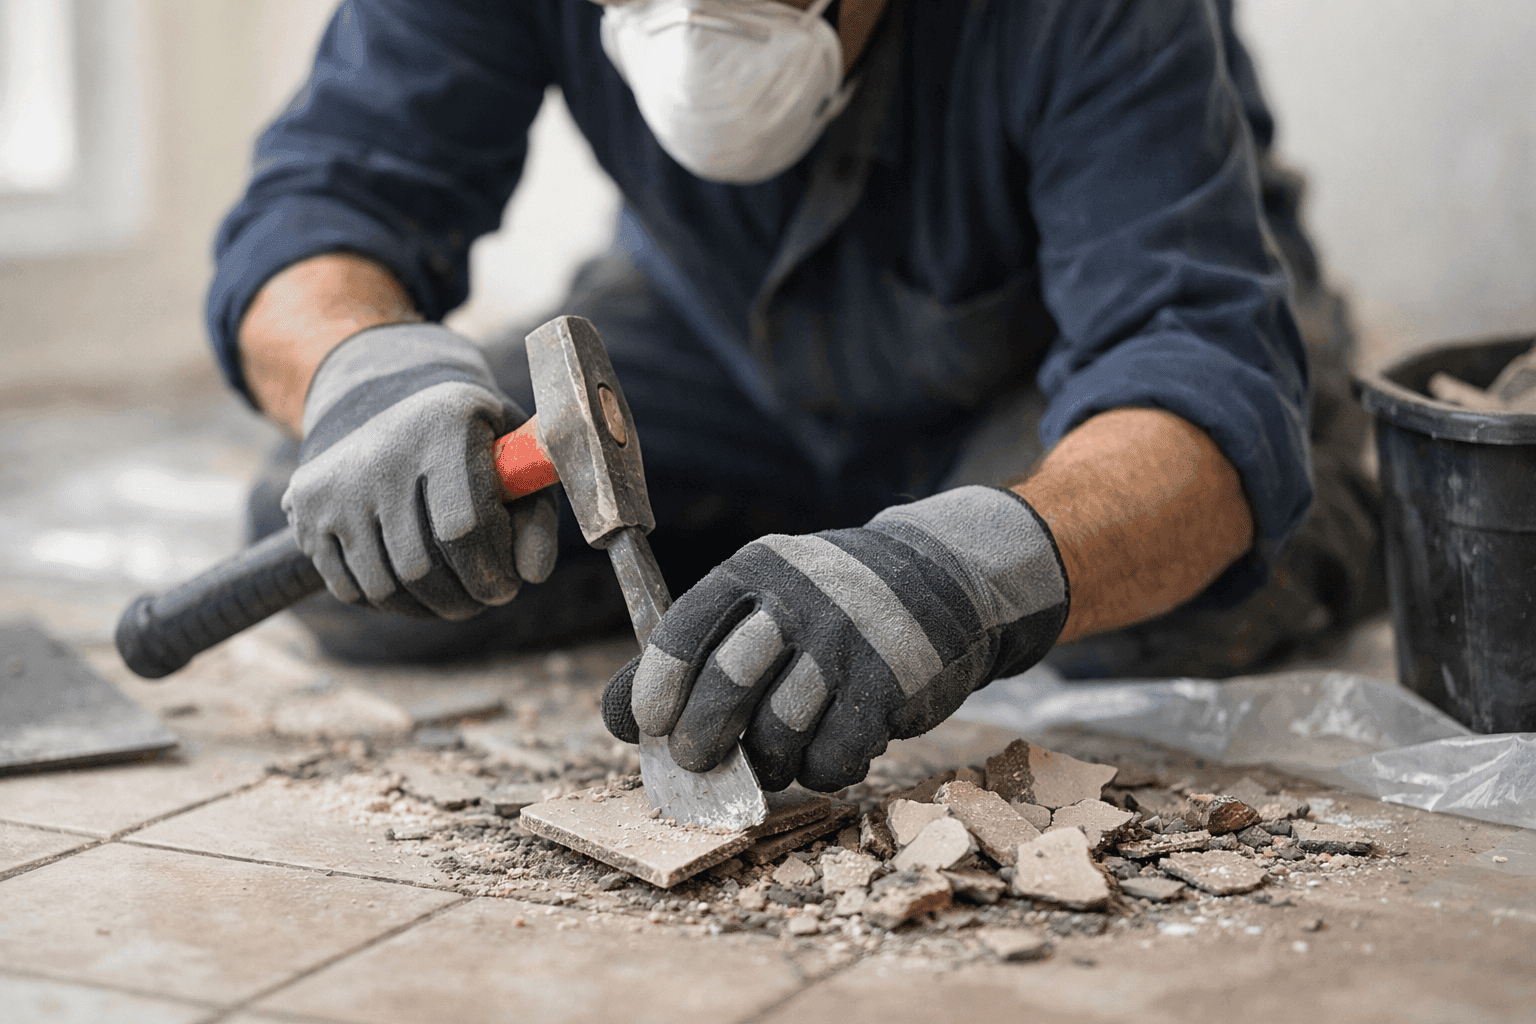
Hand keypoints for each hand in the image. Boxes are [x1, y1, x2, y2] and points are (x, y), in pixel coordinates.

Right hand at [282, 323, 557, 619]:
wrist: (386, 396)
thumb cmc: (468, 438)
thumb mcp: (514, 458)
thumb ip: (535, 515)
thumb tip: (533, 576)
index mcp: (442, 427)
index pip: (463, 528)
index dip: (490, 573)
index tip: (507, 587)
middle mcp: (379, 452)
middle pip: (419, 566)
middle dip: (461, 599)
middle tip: (482, 599)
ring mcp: (335, 482)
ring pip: (381, 586)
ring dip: (425, 609)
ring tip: (453, 599)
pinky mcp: (305, 508)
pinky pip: (346, 586)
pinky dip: (386, 602)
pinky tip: (413, 589)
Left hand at [602, 486, 1069, 790]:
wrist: (944, 582)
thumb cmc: (828, 606)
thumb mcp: (763, 600)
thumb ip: (695, 649)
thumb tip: (617, 717)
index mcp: (757, 569)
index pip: (685, 628)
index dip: (656, 686)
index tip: (648, 724)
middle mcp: (801, 599)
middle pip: (727, 682)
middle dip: (701, 738)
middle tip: (698, 761)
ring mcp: (848, 642)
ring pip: (779, 729)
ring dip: (767, 760)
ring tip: (774, 754)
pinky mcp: (890, 685)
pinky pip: (834, 756)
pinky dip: (821, 770)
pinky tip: (827, 751)